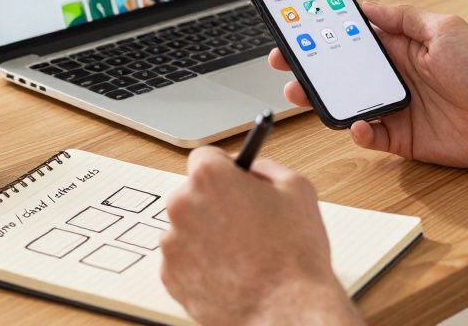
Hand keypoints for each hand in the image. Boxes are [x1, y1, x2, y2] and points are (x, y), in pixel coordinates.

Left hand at [160, 147, 362, 325]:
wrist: (285, 310)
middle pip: (193, 193)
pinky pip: (183, 259)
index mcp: (210, 178)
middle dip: (216, 203)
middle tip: (246, 222)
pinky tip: (230, 271)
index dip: (224, 169)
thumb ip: (267, 168)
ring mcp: (173, 243)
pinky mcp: (170, 276)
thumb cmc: (293, 255)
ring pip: (187, 228)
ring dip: (207, 234)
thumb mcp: (297, 189)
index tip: (233, 180)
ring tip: (243, 253)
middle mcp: (182, 206)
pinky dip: (201, 263)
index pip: (205, 157)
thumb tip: (253, 168)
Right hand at [275, 1, 467, 167]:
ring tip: (303, 96)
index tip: (294, 29)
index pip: (352, 37)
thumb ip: (403, 18)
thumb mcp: (444, 29)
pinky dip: (358, 133)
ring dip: (323, 100)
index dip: (322, 33)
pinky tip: (358, 125)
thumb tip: (367, 5)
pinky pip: (369, 137)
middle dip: (309, 68)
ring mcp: (396, 108)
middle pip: (340, 71)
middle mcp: (394, 76)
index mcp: (400, 47)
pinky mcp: (402, 138)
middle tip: (284, 64)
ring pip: (347, 104)